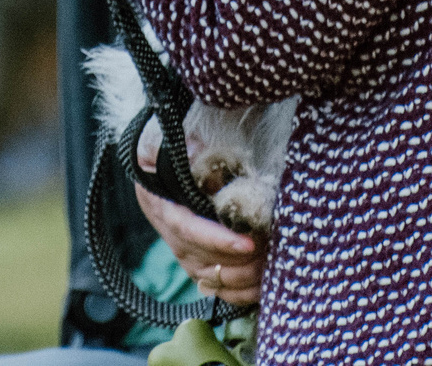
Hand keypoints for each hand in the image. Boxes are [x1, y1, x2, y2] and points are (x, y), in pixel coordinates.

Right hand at [135, 117, 265, 307]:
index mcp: (161, 201)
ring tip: (270, 264)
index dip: (216, 240)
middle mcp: (170, 231)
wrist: (165, 155)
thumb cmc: (173, 143)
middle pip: (201, 258)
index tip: (248, 244)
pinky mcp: (197, 261)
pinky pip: (216, 288)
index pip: (186, 228)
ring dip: (242, 277)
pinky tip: (262, 285)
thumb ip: (184, 145)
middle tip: (270, 250)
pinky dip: (239, 293)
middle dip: (238, 261)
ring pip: (210, 278)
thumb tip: (202, 157)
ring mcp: (183, 250)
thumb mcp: (169, 138)